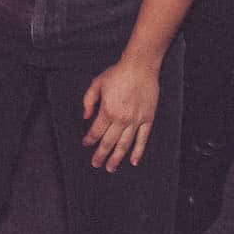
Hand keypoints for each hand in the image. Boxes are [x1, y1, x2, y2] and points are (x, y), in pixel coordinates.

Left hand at [80, 56, 159, 171]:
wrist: (140, 66)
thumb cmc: (118, 73)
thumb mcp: (96, 83)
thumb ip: (88, 101)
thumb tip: (85, 116)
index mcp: (107, 110)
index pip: (96, 131)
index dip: (89, 139)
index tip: (86, 144)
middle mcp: (121, 119)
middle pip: (109, 142)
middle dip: (101, 155)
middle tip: (96, 164)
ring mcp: (136, 120)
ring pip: (125, 144)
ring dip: (117, 158)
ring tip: (111, 168)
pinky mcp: (148, 119)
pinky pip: (143, 139)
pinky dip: (138, 151)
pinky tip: (133, 161)